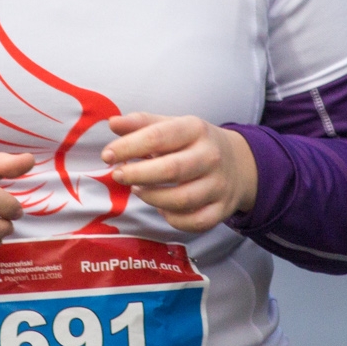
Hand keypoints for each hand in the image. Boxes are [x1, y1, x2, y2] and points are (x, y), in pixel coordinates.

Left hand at [101, 114, 258, 233]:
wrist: (239, 163)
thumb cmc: (194, 143)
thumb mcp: (172, 125)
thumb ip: (141, 124)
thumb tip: (113, 123)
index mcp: (196, 129)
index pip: (159, 137)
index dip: (129, 147)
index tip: (107, 155)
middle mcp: (210, 156)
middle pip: (171, 170)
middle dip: (138, 174)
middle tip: (118, 175)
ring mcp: (218, 185)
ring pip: (181, 200)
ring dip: (152, 198)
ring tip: (138, 190)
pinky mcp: (222, 209)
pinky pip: (193, 222)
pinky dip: (172, 218)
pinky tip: (161, 207)